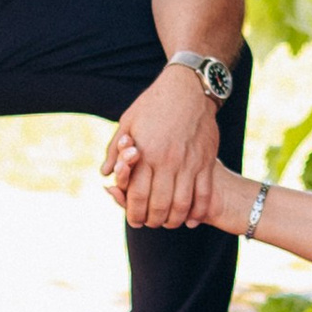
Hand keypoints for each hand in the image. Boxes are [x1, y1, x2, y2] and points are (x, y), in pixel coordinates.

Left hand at [101, 62, 221, 230]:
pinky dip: (198, 211)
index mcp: (145, 153)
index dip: (134, 213)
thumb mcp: (127, 121)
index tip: (134, 221)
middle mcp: (167, 161)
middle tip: (151, 224)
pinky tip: (191, 218)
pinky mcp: (206, 161)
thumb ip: (115, 149)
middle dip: (153, 221)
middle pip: (159, 205)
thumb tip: (105, 173)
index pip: (137, 195)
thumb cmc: (153, 104)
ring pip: (182, 204)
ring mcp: (189, 162)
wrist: (188, 87)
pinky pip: (204, 194)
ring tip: (169, 223)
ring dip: (174, 220)